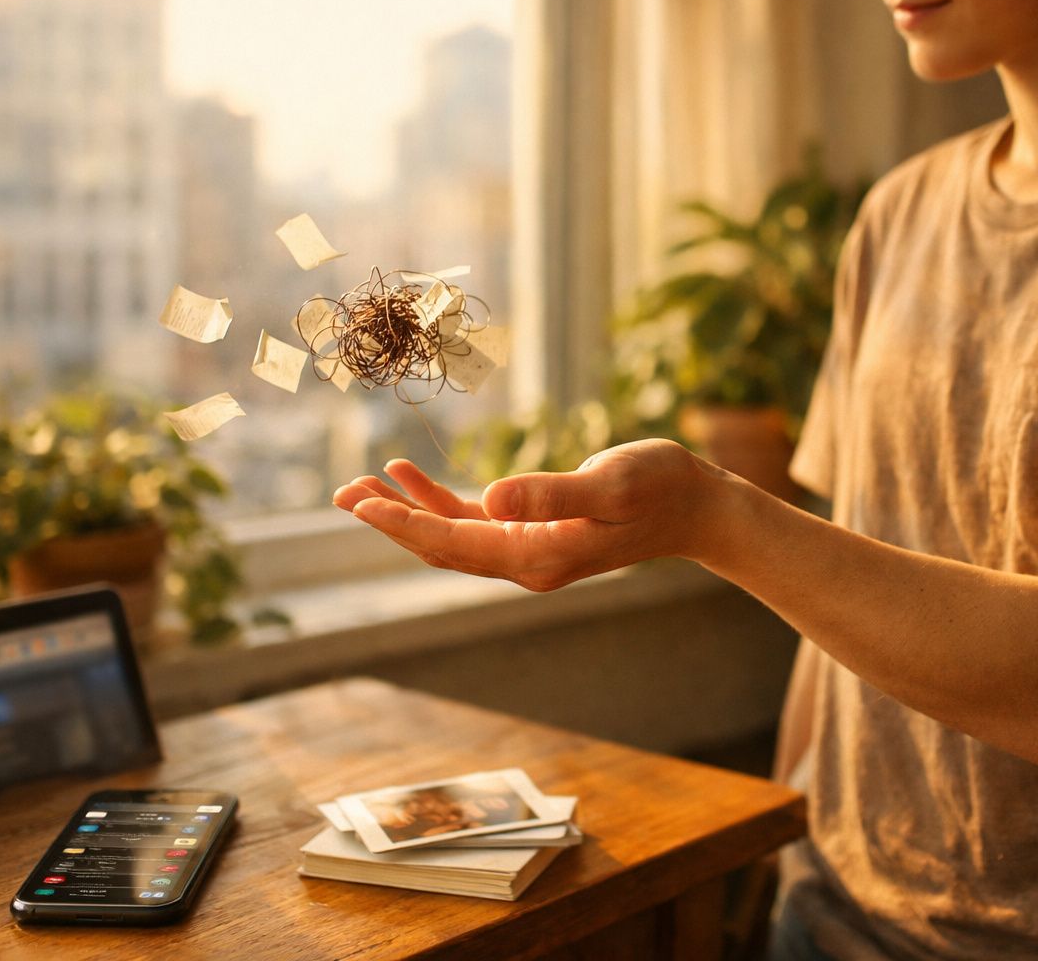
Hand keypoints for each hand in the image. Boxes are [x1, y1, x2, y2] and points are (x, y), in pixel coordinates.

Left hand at [332, 439, 725, 590]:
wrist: (697, 507)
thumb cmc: (660, 488)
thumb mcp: (610, 485)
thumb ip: (554, 493)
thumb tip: (492, 496)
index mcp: (537, 556)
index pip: (455, 543)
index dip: (405, 524)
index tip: (360, 504)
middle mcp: (526, 562)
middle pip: (441, 547)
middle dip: (390, 522)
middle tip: (341, 494)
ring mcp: (530, 549)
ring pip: (451, 536)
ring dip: (406, 513)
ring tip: (361, 486)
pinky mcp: (536, 530)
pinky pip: (474, 523)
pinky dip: (439, 502)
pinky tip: (410, 477)